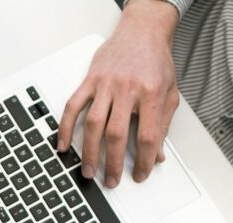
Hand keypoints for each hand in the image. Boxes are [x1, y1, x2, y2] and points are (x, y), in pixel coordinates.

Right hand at [58, 0, 180, 187]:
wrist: (142, 32)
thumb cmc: (156, 61)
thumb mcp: (169, 93)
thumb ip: (163, 124)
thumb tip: (158, 154)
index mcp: (150, 93)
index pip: (147, 136)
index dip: (144, 160)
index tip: (141, 174)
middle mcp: (127, 89)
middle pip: (117, 134)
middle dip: (113, 163)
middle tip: (111, 181)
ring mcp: (106, 84)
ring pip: (94, 124)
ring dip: (89, 151)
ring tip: (88, 170)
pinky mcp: (90, 80)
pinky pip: (73, 106)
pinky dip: (66, 127)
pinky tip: (63, 144)